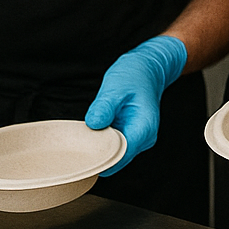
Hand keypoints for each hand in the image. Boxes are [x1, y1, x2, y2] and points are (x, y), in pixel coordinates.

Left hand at [85, 35, 187, 174]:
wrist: (149, 68)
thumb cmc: (135, 74)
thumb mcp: (116, 85)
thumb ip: (105, 106)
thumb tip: (93, 124)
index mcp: (144, 127)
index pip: (119, 156)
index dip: (99, 156)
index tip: (82, 149)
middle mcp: (145, 138)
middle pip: (117, 160)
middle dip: (97, 154)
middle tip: (80, 140)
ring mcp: (140, 139)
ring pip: (115, 156)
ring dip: (100, 148)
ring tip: (89, 132)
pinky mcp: (133, 137)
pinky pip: (116, 148)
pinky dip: (104, 143)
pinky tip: (97, 130)